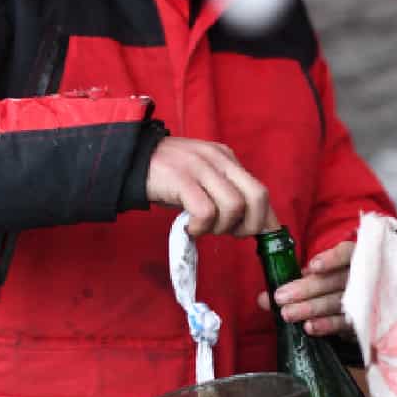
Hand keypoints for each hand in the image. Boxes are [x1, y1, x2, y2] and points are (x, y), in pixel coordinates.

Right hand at [146, 136, 277, 236]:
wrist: (130, 161)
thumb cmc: (168, 178)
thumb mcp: (203, 180)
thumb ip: (225, 194)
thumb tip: (251, 224)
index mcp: (227, 159)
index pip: (260, 190)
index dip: (266, 218)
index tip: (263, 237)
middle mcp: (219, 159)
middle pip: (257, 196)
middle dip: (250, 225)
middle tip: (230, 234)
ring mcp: (201, 167)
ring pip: (234, 206)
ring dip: (221, 227)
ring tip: (203, 228)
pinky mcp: (182, 179)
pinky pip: (206, 211)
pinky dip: (200, 227)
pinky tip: (189, 227)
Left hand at [257, 240, 354, 336]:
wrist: (363, 301)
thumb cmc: (333, 281)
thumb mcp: (317, 276)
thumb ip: (295, 282)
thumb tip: (264, 298)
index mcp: (351, 257)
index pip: (345, 254)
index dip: (331, 259)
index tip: (313, 266)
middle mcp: (360, 276)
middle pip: (333, 281)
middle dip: (305, 289)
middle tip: (280, 297)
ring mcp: (363, 299)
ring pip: (335, 302)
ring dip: (310, 308)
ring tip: (287, 314)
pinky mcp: (362, 320)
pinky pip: (343, 323)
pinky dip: (326, 325)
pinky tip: (309, 327)